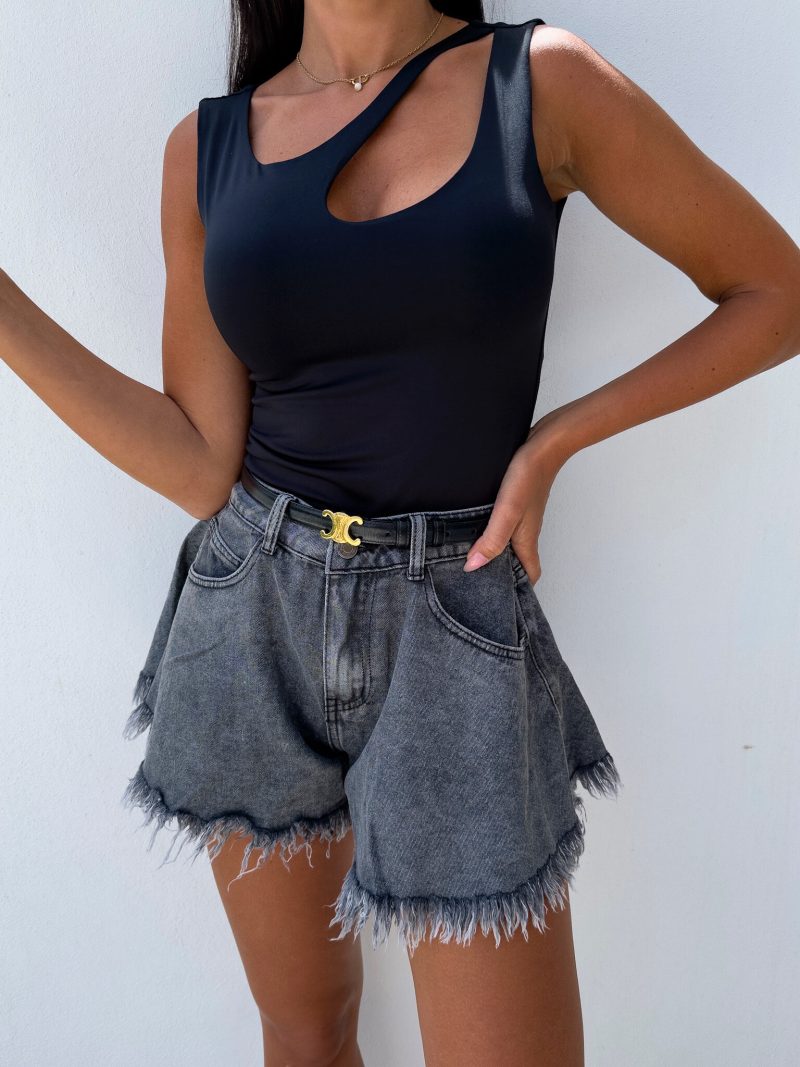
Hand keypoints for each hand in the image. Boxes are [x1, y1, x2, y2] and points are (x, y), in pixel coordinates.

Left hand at [463, 423, 567, 583]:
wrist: (545, 442)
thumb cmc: (529, 476)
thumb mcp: (507, 512)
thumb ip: (492, 540)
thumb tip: (473, 567)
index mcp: (526, 541)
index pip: (529, 576)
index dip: (518, 591)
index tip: (498, 601)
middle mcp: (526, 532)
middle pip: (517, 563)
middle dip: (500, 575)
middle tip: (474, 583)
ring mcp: (523, 518)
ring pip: (509, 544)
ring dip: (493, 553)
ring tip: (468, 559)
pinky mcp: (518, 503)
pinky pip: (505, 526)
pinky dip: (492, 533)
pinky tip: (475, 528)